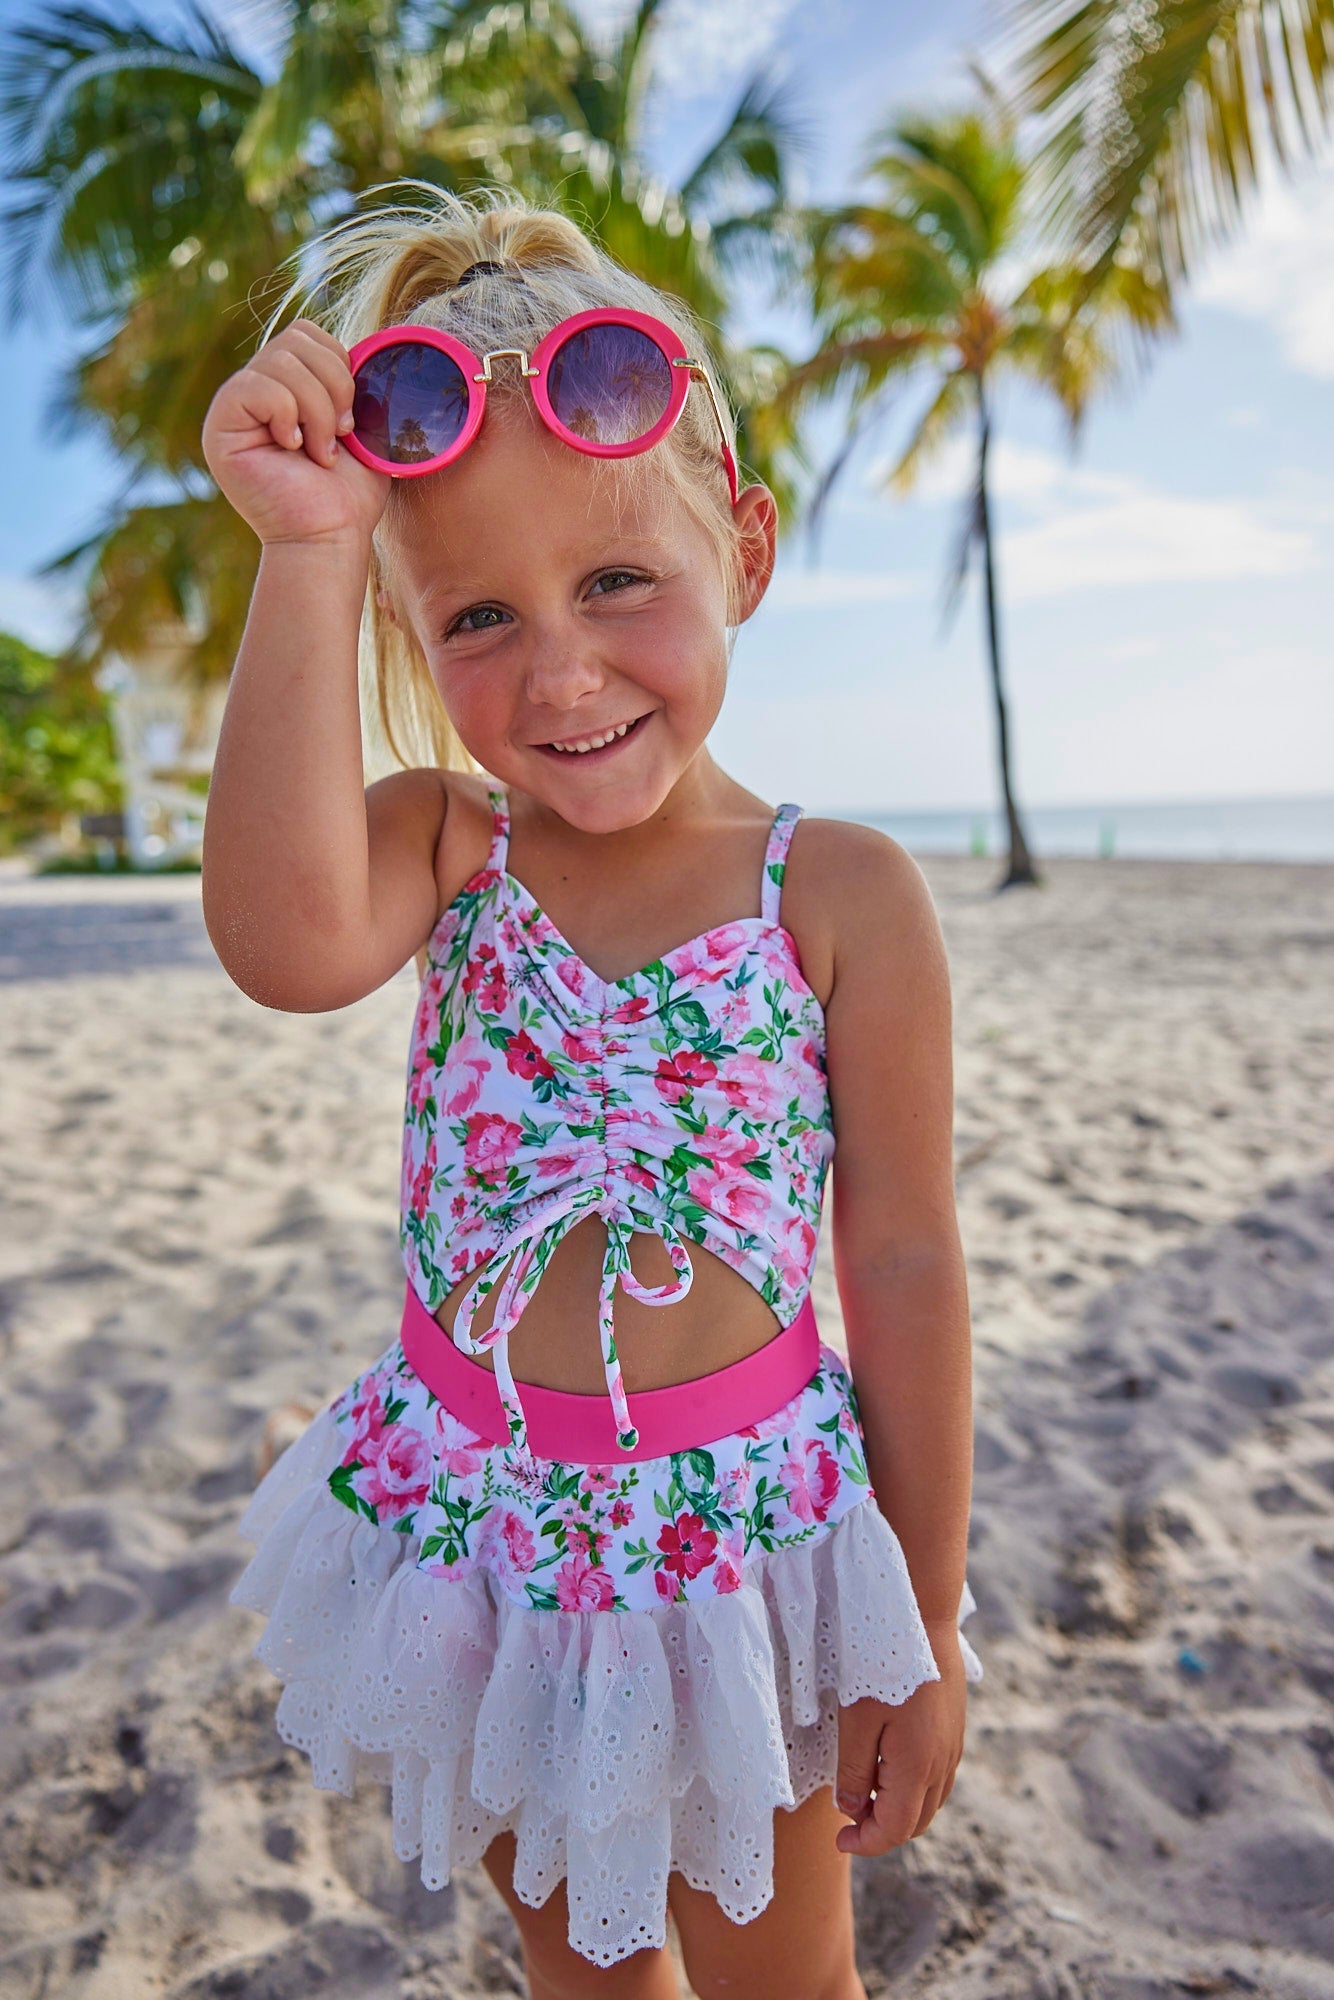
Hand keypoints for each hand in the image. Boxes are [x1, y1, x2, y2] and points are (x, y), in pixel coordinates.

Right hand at [202, 318, 389, 549]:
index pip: (306, 333)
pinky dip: (288, 415)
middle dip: (334, 385)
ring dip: (318, 409)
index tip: (352, 418)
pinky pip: (257, 385)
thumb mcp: (361, 426)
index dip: (339, 363)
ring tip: (322, 451)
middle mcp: (254, 391)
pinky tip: (293, 449)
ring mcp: (233, 407)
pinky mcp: (220, 426)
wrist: (332, 538)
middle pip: (294, 336)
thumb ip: (353, 382)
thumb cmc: (349, 493)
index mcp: (284, 386)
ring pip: (281, 359)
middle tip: (341, 436)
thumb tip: (363, 347)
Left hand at [833, 1627, 968, 1856]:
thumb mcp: (857, 1718)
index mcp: (917, 1766)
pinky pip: (937, 1778)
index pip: (896, 1829)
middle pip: (916, 1822)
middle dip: (882, 1830)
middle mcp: (942, 1763)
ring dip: (899, 1810)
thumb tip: (852, 1811)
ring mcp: (953, 1747)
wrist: (923, 1615)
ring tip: (863, 1791)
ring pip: (930, 1802)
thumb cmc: (882, 1663)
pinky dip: (913, 1789)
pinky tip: (887, 1766)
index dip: (866, 1843)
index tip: (838, 1838)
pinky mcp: (954, 1729)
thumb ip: (854, 1771)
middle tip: (847, 1816)